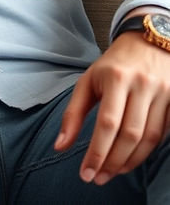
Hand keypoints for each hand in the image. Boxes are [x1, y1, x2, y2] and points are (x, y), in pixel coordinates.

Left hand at [55, 31, 169, 184]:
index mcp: (115, 77)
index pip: (107, 123)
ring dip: (130, 161)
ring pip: (149, 138)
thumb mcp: (88, 81)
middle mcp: (141, 85)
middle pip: (129, 134)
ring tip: (113, 172)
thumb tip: (60, 146)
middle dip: (112, 161)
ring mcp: (162, 93)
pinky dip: (147, 151)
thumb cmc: (112, 65)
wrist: (147, 42)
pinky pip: (163, 135)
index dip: (97, 152)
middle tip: (98, 177)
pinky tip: (132, 159)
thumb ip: (73, 113)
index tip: (86, 173)